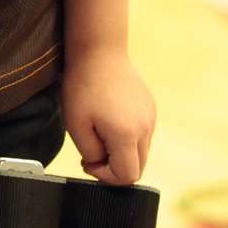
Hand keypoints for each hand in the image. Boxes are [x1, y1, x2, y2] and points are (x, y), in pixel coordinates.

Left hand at [62, 48, 155, 185]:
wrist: (99, 50)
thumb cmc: (83, 85)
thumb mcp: (76, 125)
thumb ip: (92, 153)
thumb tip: (102, 163)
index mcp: (127, 135)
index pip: (127, 176)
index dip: (105, 176)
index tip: (87, 161)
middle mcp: (145, 128)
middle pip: (137, 167)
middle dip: (114, 167)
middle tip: (91, 153)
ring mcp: (151, 117)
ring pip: (140, 152)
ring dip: (120, 151)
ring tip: (98, 133)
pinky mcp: (150, 107)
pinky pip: (142, 134)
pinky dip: (127, 137)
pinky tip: (108, 119)